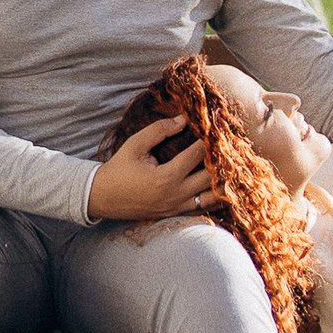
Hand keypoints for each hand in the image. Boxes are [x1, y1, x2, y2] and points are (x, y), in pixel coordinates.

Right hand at [87, 116, 219, 221]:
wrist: (102, 197)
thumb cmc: (118, 168)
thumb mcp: (135, 145)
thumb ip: (159, 130)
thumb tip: (183, 119)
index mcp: (166, 177)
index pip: (198, 155)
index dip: (210, 141)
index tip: (218, 130)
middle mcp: (175, 195)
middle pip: (212, 179)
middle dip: (222, 162)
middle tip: (231, 148)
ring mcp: (176, 207)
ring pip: (211, 198)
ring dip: (222, 183)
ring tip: (230, 168)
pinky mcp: (174, 214)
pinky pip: (202, 209)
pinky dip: (213, 198)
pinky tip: (221, 187)